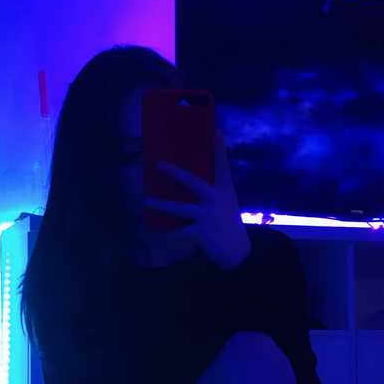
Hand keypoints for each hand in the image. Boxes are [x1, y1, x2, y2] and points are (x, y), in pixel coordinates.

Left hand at [145, 130, 251, 270]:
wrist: (238, 252)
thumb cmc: (228, 224)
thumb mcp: (225, 203)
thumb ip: (212, 192)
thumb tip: (189, 181)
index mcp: (224, 190)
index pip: (222, 165)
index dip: (219, 148)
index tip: (216, 130)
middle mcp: (216, 199)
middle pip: (192, 181)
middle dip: (174, 173)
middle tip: (158, 165)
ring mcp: (208, 216)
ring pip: (179, 207)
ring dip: (160, 204)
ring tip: (145, 201)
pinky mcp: (200, 232)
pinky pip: (177, 231)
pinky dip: (165, 232)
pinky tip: (152, 231)